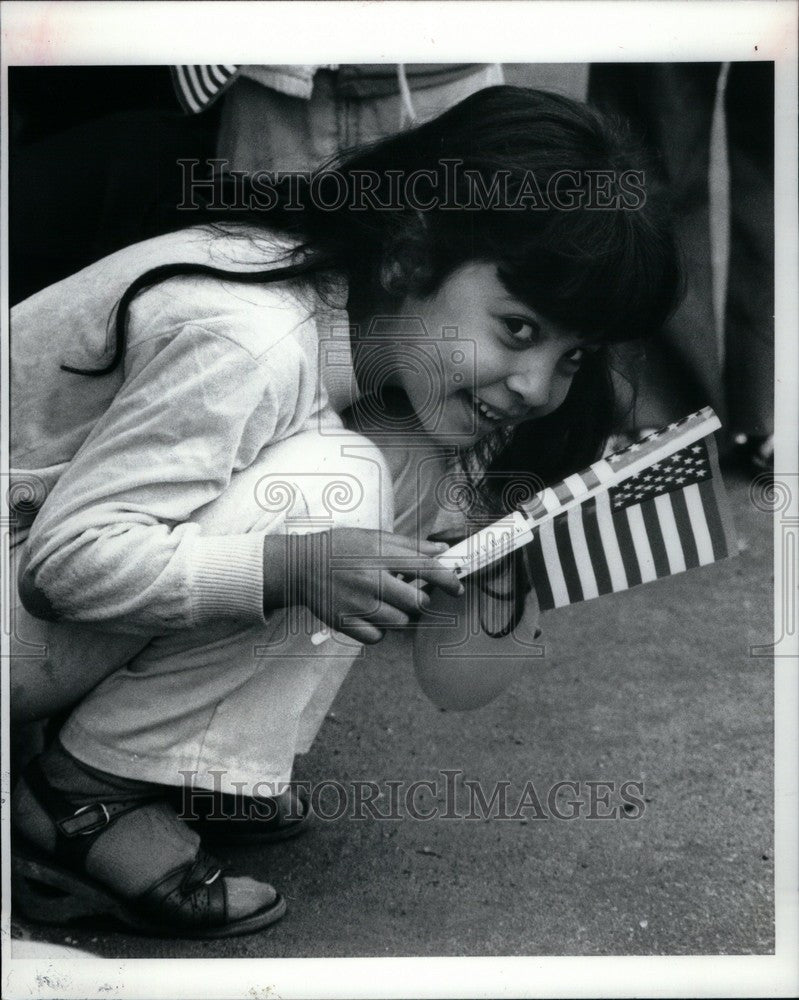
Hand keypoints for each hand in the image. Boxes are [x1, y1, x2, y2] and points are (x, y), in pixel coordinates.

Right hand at [264, 528, 463, 644]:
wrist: (300, 566)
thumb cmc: (339, 548)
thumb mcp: (373, 537)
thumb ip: (408, 545)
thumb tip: (439, 551)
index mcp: (381, 556)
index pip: (427, 569)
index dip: (448, 580)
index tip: (457, 587)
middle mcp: (371, 580)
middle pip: (418, 603)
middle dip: (419, 599)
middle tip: (408, 592)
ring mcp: (358, 604)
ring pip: (400, 622)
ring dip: (399, 614)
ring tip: (385, 601)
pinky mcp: (346, 623)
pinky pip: (378, 637)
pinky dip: (380, 630)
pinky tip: (372, 615)